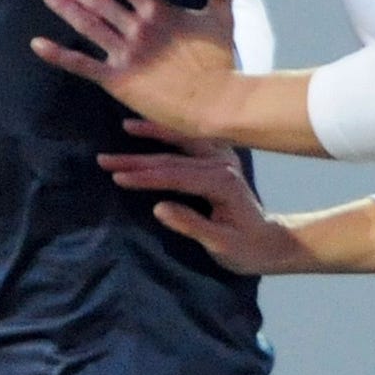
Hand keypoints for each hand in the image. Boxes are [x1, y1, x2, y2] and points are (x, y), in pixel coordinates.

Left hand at [33, 0, 238, 135]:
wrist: (216, 101)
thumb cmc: (220, 63)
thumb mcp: (221, 21)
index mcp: (157, 10)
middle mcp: (137, 27)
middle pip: (96, 0)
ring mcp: (126, 53)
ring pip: (87, 24)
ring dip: (64, 8)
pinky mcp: (118, 79)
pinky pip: (81, 64)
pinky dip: (57, 54)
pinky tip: (37, 44)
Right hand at [97, 121, 315, 276]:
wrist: (269, 241)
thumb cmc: (246, 249)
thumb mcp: (221, 245)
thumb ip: (192, 226)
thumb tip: (158, 208)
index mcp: (222, 183)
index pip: (176, 176)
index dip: (146, 177)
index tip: (118, 177)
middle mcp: (223, 163)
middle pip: (173, 157)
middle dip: (137, 159)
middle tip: (105, 160)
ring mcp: (222, 157)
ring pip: (182, 140)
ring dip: (153, 133)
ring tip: (125, 126)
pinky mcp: (219, 157)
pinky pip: (190, 138)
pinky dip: (168, 130)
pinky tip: (149, 125)